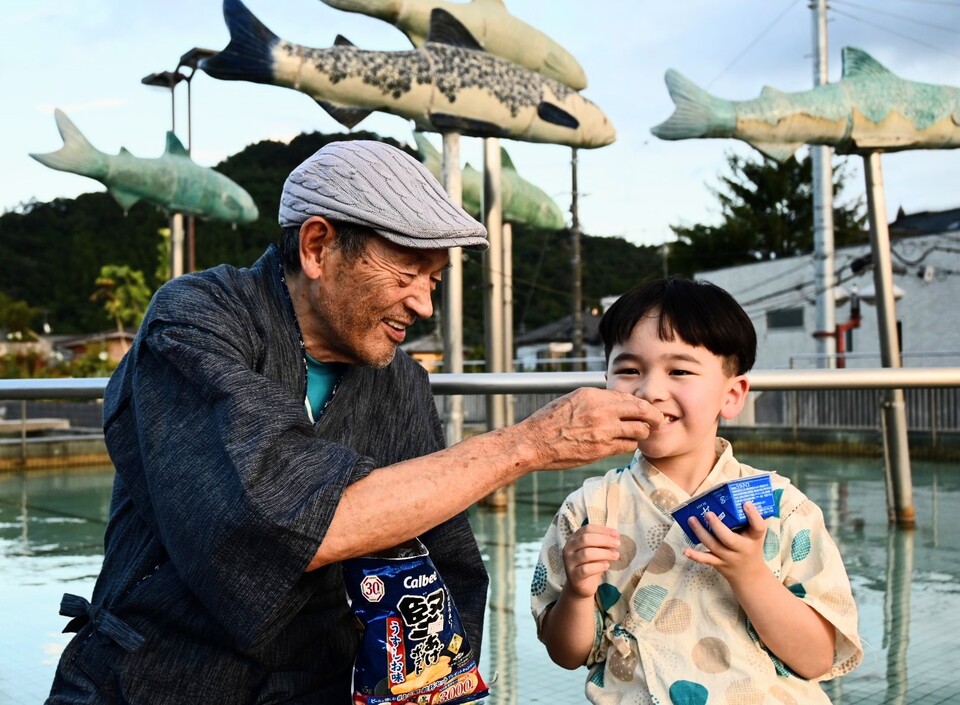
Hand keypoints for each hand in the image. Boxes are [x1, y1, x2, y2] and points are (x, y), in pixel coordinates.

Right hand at [521, 388, 662, 470]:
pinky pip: (627, 445)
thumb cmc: (550, 422)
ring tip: (640, 434)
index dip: (641, 404)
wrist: (534, 443)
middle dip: (653, 416)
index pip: (628, 397)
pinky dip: (629, 444)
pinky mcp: (601, 449)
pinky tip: (625, 443)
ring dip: (642, 432)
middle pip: (641, 410)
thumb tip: (617, 402)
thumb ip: (596, 400)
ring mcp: (603, 431)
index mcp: (593, 395)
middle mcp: (601, 410)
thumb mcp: (572, 400)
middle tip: (658, 420)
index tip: (647, 409)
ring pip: (638, 430)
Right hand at [562, 525, 620, 598]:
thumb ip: (602, 544)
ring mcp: (569, 562)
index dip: (602, 530)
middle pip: (586, 539)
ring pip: (586, 554)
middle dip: (604, 540)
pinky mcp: (573, 576)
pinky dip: (598, 566)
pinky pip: (586, 569)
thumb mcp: (596, 552)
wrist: (581, 586)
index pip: (587, 529)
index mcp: (573, 539)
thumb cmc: (590, 565)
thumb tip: (615, 537)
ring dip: (604, 553)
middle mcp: (568, 549)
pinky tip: (607, 565)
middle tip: (617, 544)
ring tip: (616, 556)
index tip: (616, 534)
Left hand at [682, 502, 768, 587]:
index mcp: (754, 538)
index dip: (753, 515)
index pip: (758, 527)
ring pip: (714, 546)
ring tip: (692, 519)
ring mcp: (729, 557)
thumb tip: (739, 494)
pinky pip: (706, 560)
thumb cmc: (750, 547)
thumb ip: (748, 518)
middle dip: (718, 527)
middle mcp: (741, 548)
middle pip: (729, 539)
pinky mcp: (718, 563)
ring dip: (701, 533)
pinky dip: (695, 556)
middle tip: (708, 513)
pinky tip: (685, 551)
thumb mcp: (755, 534)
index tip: (746, 503)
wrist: (749, 575)